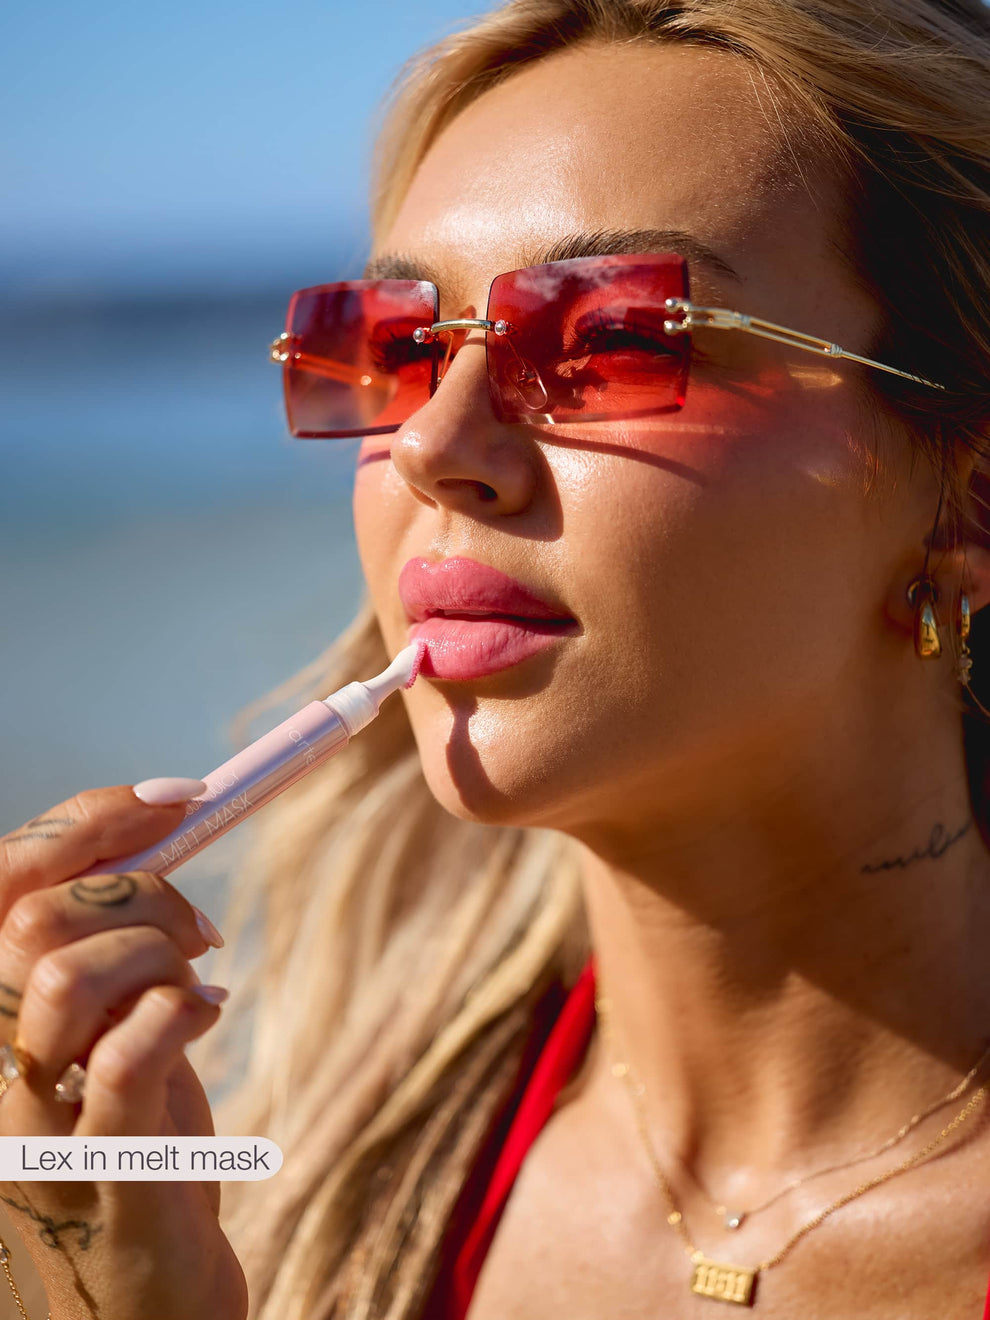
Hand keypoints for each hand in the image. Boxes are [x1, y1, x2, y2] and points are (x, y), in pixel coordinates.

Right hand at [0, 786, 247, 1319]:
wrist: (141, 1292)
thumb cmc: (131, 1137)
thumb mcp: (109, 1021)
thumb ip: (110, 935)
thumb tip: (165, 820)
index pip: (1, 878)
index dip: (90, 818)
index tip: (185, 799)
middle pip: (33, 918)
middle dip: (146, 893)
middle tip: (198, 933)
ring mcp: (26, 1128)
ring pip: (62, 977)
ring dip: (157, 956)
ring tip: (194, 985)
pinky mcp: (97, 1178)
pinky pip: (126, 1058)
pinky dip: (182, 1013)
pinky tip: (209, 1018)